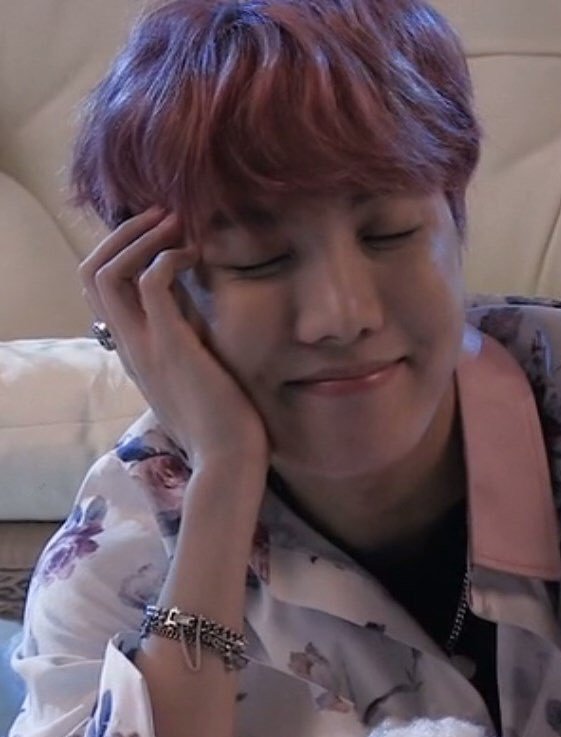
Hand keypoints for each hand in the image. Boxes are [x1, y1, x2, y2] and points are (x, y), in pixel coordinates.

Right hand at [79, 207, 268, 481]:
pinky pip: (151, 284)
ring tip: (174, 221)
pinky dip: (167, 258)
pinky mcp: (170, 346)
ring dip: (138, 237)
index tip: (157, 231)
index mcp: (132, 350)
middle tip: (161, 213)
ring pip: (105, 275)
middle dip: (121, 233)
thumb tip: (189, 299)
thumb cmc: (221, 418)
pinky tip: (194, 255)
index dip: (120, 251)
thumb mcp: (192, 369)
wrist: (228, 457)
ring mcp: (144, 346)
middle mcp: (128, 345)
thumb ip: (181, 336)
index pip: (100, 290)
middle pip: (90, 274)